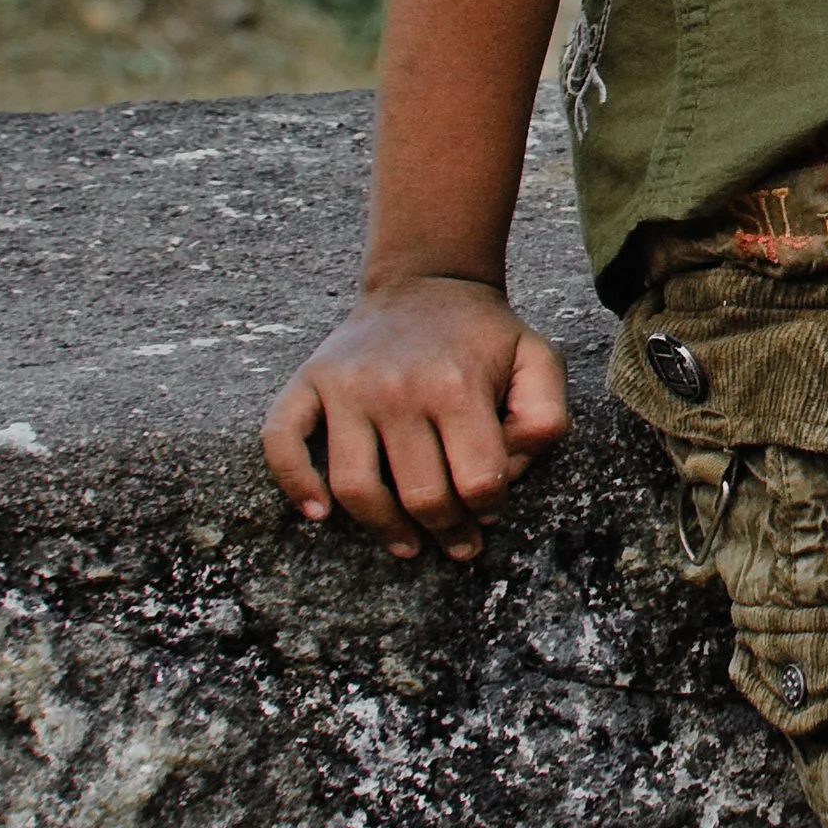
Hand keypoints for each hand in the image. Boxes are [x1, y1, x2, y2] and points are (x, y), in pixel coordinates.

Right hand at [261, 276, 568, 560]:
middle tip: (457, 543)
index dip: (488, 508)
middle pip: (420, 495)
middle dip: (446, 531)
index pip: (476, 482)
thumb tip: (508, 471)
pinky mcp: (308, 382)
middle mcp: (397, 389)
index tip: (488, 510)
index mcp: (457, 386)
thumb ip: (545, 418)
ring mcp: (347, 387)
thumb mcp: (538, 362)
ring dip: (383, 529)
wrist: (426, 283)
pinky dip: (294, 483)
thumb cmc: (484, 336)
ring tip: (406, 545)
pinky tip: (317, 513)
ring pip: (356, 487)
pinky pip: (282, 441)